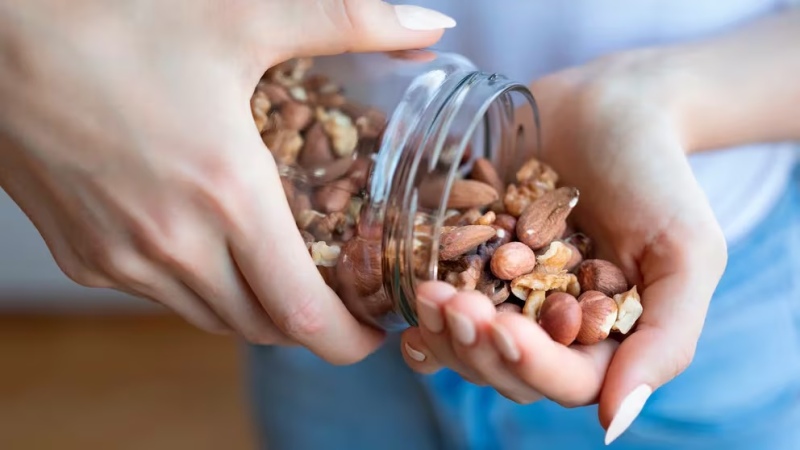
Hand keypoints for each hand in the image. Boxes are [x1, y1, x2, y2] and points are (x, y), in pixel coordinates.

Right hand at [0, 0, 452, 363]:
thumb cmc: (117, 19)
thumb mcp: (245, 16)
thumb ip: (350, 23)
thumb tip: (430, 25)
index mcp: (225, 197)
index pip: (303, 316)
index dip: (349, 340)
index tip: (375, 332)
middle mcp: (173, 245)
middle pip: (263, 327)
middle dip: (310, 323)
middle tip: (339, 292)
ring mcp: (121, 260)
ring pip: (212, 318)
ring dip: (256, 308)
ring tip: (282, 271)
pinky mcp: (84, 259)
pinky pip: (161, 298)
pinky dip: (201, 289)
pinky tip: (210, 244)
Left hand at [400, 52, 727, 439]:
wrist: (608, 107)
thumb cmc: (656, 176)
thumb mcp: (686, 252)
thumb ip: (667, 337)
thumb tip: (616, 422)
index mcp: (605, 339)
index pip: (569, 382)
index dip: (532, 364)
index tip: (502, 326)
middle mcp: (552, 330)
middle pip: (508, 372)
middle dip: (476, 345)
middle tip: (452, 302)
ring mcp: (508, 301)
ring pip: (469, 349)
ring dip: (444, 332)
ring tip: (428, 292)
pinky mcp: (474, 269)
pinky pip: (443, 311)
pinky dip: (423, 315)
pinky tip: (407, 301)